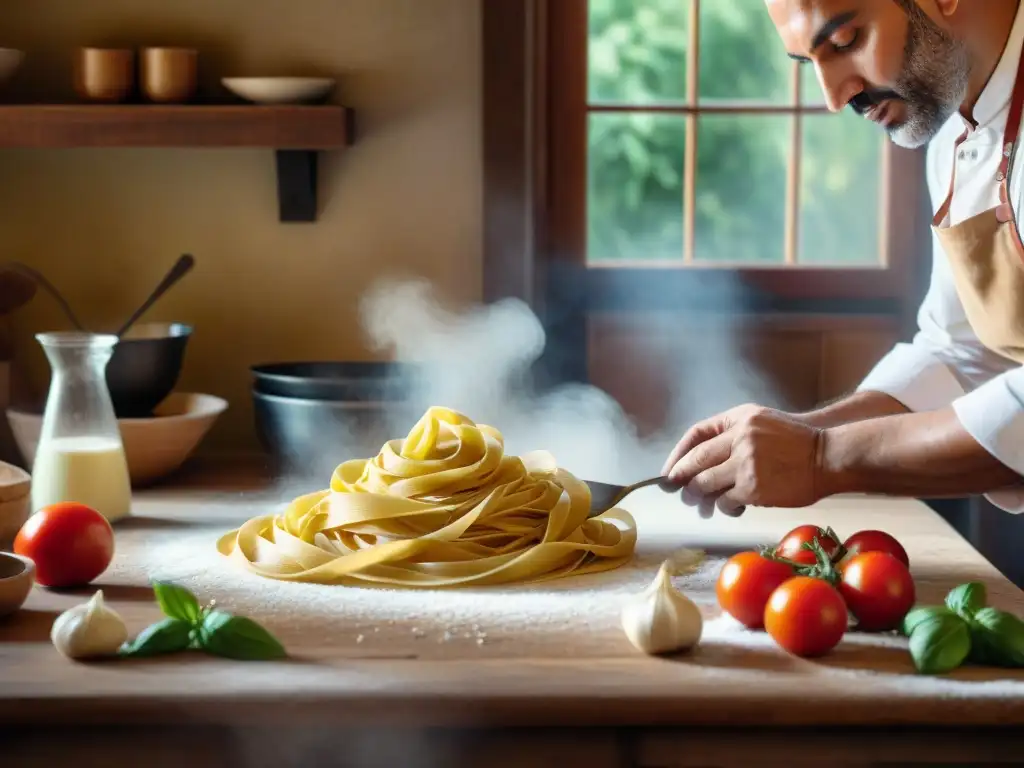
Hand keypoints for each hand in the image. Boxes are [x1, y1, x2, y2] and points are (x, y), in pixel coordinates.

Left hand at [661, 404, 824, 516]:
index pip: (696, 435)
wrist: (829, 457)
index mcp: (739, 418)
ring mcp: (746, 462)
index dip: (678, 454)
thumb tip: (698, 465)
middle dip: (681, 479)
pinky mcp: (753, 487)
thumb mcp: (762, 423)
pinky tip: (732, 507)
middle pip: (696, 461)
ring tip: (702, 504)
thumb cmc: (797, 443)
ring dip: (699, 497)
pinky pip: (725, 501)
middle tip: (676, 491)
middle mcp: (740, 437)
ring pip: (705, 483)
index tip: (670, 471)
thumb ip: (733, 436)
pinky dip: (724, 507)